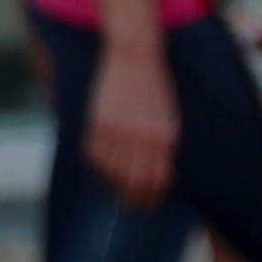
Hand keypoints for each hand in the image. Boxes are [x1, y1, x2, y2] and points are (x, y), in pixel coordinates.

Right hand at [84, 43, 176, 206]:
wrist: (134, 56)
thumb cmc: (155, 88)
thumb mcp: (168, 118)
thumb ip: (163, 147)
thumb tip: (158, 177)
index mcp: (165, 135)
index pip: (156, 179)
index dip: (150, 197)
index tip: (147, 205)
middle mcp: (141, 135)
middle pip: (133, 181)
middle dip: (132, 197)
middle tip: (130, 204)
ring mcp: (117, 129)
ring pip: (111, 171)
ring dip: (114, 183)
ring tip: (117, 187)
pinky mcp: (97, 121)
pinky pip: (94, 155)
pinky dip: (98, 166)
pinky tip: (104, 168)